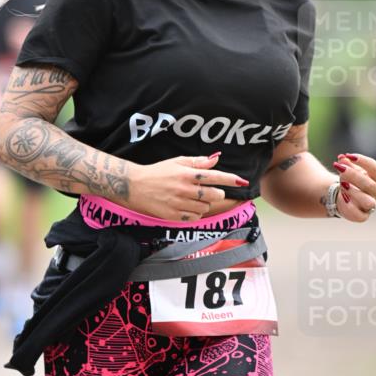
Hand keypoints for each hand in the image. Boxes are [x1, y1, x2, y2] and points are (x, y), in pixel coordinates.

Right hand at [128, 152, 248, 220]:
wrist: (134, 186)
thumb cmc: (157, 172)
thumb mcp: (176, 162)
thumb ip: (197, 162)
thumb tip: (216, 158)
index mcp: (186, 174)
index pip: (214, 176)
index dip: (230, 179)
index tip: (242, 181)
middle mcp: (185, 189)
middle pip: (215, 195)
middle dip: (216, 193)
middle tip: (207, 190)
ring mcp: (179, 203)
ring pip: (205, 207)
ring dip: (203, 203)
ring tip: (191, 197)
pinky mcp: (174, 216)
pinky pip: (194, 217)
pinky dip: (194, 213)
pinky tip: (186, 206)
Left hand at [332, 152, 375, 222]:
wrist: (343, 197)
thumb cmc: (349, 180)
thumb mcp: (347, 170)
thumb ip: (346, 163)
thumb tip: (342, 157)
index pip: (375, 168)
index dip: (362, 161)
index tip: (348, 156)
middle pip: (370, 184)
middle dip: (354, 175)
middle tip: (340, 168)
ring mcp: (372, 205)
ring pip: (368, 201)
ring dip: (354, 192)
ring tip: (342, 184)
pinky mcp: (363, 216)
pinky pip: (359, 215)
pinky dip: (350, 207)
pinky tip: (343, 198)